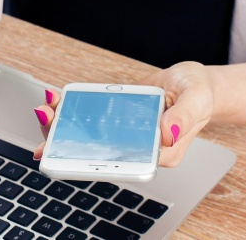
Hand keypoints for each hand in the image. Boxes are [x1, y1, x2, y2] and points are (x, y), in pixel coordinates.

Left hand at [33, 62, 214, 167]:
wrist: (193, 82)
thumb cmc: (199, 92)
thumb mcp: (196, 99)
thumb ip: (183, 116)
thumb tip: (166, 133)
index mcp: (158, 153)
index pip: (120, 162)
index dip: (90, 160)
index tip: (65, 150)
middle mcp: (139, 147)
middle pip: (98, 151)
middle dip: (66, 138)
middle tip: (47, 117)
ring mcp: (127, 133)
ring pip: (91, 135)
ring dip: (65, 123)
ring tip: (46, 109)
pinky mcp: (119, 118)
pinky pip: (94, 118)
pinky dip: (75, 111)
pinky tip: (59, 102)